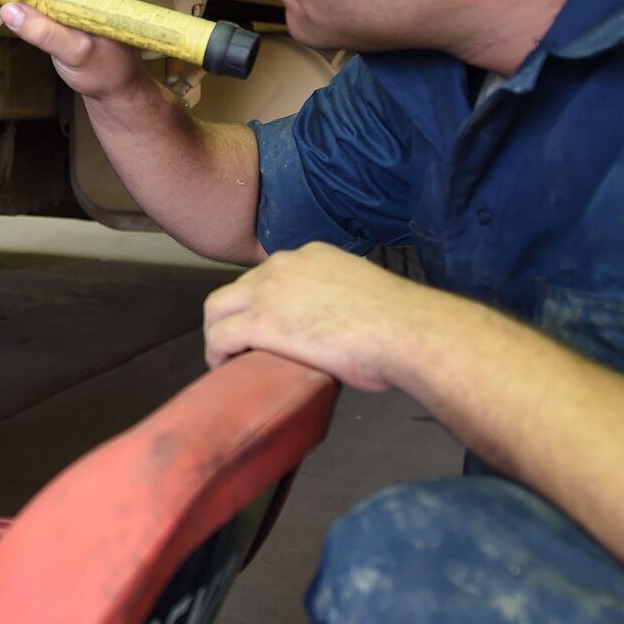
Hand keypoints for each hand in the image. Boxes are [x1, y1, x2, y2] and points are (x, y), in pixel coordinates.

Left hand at [202, 242, 443, 391]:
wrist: (407, 330)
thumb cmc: (400, 323)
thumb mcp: (362, 295)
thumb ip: (340, 302)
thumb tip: (338, 328)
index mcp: (311, 256)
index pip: (270, 275)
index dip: (261, 302)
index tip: (264, 325)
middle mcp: (284, 265)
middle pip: (238, 288)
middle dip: (234, 315)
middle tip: (239, 345)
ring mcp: (269, 291)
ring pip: (218, 307)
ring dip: (218, 333)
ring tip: (227, 358)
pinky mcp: (262, 321)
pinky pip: (221, 335)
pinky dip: (216, 352)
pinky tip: (223, 367)